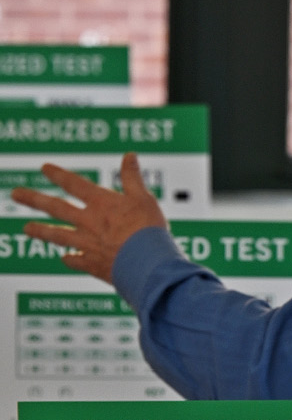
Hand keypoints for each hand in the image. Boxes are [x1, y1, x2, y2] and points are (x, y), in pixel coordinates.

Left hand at [10, 152, 167, 282]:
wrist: (146, 263)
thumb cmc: (148, 229)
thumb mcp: (144, 198)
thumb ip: (133, 178)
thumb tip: (129, 155)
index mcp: (101, 203)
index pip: (75, 184)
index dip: (59, 175)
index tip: (44, 168)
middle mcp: (88, 222)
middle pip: (56, 208)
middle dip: (34, 200)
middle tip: (15, 194)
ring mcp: (87, 244)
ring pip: (58, 235)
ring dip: (41, 231)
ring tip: (26, 228)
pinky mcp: (93, 264)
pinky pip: (76, 260)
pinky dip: (69, 258)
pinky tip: (64, 257)